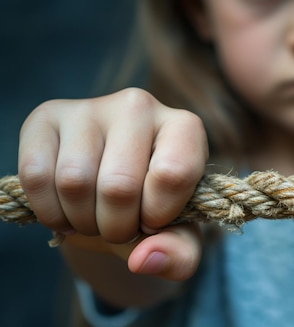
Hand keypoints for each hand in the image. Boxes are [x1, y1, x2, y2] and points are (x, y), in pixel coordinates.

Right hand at [18, 88, 208, 279]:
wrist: (112, 197)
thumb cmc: (152, 210)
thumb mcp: (178, 237)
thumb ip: (179, 254)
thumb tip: (145, 260)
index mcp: (184, 127)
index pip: (174, 173)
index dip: (159, 214)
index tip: (154, 220)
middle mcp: (139, 105)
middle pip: (118, 184)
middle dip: (117, 227)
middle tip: (120, 227)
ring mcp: (90, 107)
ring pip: (74, 181)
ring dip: (82, 221)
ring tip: (94, 218)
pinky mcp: (47, 117)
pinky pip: (36, 174)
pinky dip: (49, 211)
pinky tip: (66, 211)